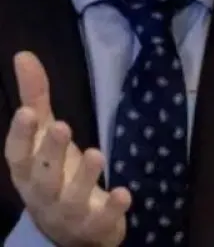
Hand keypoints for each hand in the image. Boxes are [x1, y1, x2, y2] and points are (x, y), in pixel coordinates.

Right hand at [4, 52, 131, 246]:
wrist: (67, 230)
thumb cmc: (52, 171)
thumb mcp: (43, 135)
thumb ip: (35, 97)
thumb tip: (23, 54)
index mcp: (27, 170)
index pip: (17, 154)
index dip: (20, 135)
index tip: (26, 112)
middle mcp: (44, 192)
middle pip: (44, 174)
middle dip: (51, 151)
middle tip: (61, 126)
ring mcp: (70, 210)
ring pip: (74, 196)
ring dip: (84, 177)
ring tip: (97, 153)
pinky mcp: (96, 223)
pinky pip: (104, 217)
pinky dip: (113, 207)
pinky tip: (124, 192)